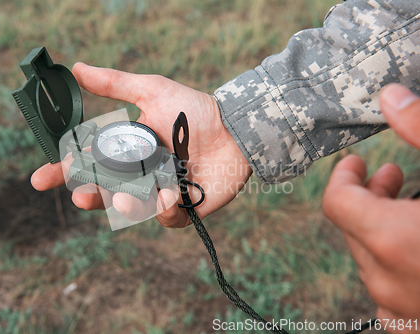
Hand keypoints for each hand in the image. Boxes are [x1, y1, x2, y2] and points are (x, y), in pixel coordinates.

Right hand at [31, 63, 251, 227]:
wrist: (234, 128)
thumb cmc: (193, 110)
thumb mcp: (151, 91)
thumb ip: (114, 84)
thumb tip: (76, 68)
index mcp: (126, 151)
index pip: (88, 164)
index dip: (63, 172)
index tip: (39, 179)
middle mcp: (138, 175)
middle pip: (103, 193)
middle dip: (88, 196)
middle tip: (82, 194)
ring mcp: (159, 193)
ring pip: (131, 210)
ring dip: (124, 206)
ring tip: (127, 198)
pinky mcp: (183, 208)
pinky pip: (166, 219)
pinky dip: (164, 211)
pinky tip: (169, 196)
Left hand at [323, 84, 419, 331]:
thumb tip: (391, 99)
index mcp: (393, 241)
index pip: (337, 202)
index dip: (345, 175)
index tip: (357, 162)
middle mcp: (389, 281)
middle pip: (354, 228)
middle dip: (369, 196)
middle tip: (392, 174)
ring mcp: (404, 311)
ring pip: (372, 260)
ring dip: (384, 228)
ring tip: (411, 208)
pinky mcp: (418, 327)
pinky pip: (392, 294)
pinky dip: (399, 265)